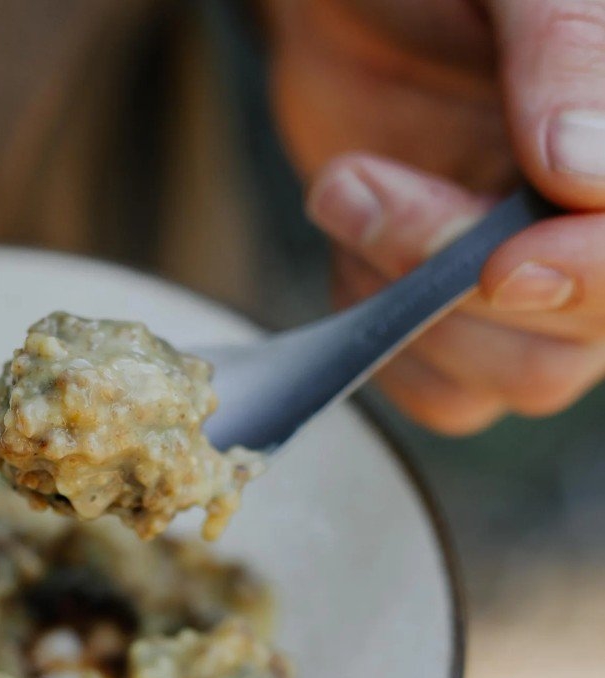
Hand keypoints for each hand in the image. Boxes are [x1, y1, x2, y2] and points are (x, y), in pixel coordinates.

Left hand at [266, 0, 604, 432]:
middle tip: (361, 183)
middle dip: (454, 281)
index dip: (588, 273)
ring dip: (407, 308)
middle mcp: (599, 231)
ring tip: (345, 190)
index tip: (500, 261)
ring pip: (517, 380)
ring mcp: (538, 284)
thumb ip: (564, 46)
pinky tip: (352, 244)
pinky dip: (383, 335)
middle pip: (575, 343)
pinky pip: (445, 394)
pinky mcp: (460, 320)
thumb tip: (583, 172)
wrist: (344, 9)